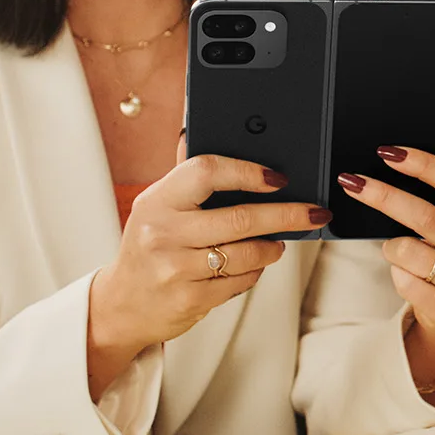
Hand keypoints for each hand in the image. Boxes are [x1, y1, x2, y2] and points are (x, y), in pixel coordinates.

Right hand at [85, 152, 328, 398]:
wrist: (122, 305)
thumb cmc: (148, 247)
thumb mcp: (155, 207)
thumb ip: (183, 175)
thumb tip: (195, 129)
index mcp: (157, 200)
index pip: (206, 171)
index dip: (248, 171)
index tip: (278, 177)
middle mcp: (163, 232)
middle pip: (241, 218)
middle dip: (286, 214)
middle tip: (312, 212)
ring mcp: (175, 268)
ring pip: (246, 253)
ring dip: (272, 247)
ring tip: (277, 242)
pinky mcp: (189, 299)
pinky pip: (240, 281)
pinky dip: (255, 272)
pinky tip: (253, 266)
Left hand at [336, 145, 434, 405]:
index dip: (422, 163)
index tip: (387, 152)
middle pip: (425, 215)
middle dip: (383, 196)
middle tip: (352, 181)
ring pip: (408, 251)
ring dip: (391, 246)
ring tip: (400, 249)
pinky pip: (404, 281)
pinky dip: (397, 274)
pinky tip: (409, 275)